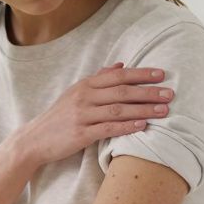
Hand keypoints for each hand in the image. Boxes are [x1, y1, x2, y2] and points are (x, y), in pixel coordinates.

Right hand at [13, 63, 172, 167]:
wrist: (34, 139)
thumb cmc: (59, 117)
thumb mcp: (76, 93)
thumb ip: (99, 79)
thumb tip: (121, 65)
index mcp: (85, 85)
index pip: (118, 76)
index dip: (141, 74)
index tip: (161, 74)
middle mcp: (84, 97)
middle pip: (122, 91)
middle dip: (148, 92)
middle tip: (170, 93)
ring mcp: (82, 115)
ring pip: (118, 109)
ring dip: (143, 109)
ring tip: (164, 111)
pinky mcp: (80, 134)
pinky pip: (108, 129)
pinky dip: (126, 126)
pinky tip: (142, 126)